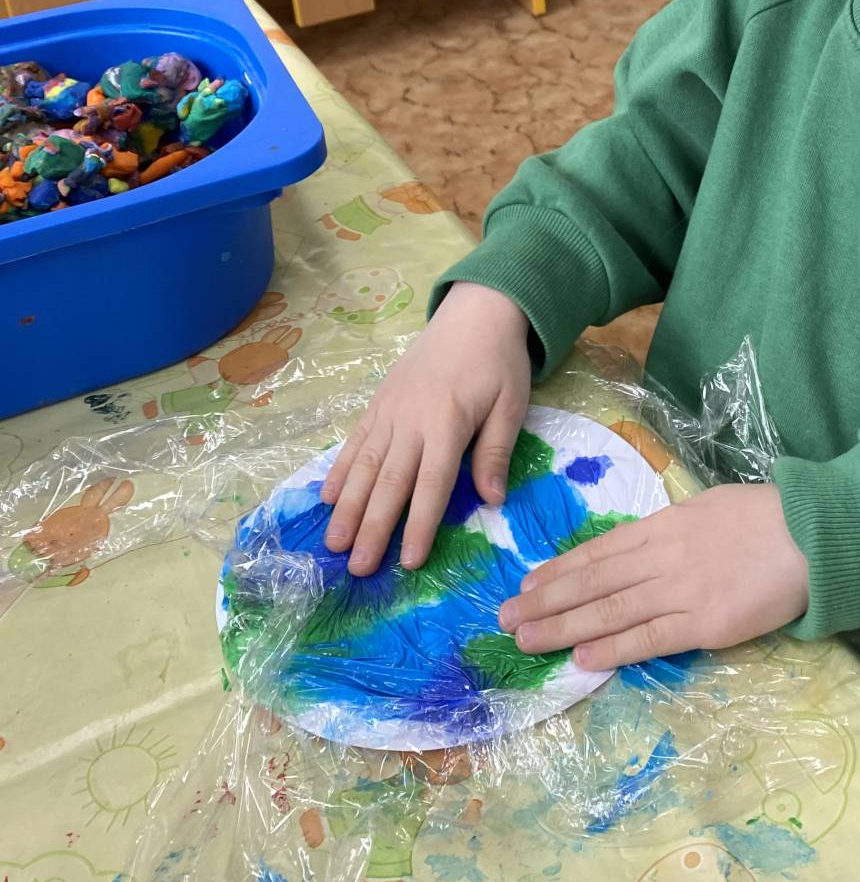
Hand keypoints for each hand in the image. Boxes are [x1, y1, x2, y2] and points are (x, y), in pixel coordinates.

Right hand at [321, 283, 530, 575]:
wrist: (474, 313)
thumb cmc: (498, 362)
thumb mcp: (511, 404)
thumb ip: (496, 450)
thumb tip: (492, 500)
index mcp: (448, 423)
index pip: (432, 484)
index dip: (420, 524)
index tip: (409, 561)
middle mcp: (411, 420)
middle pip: (389, 482)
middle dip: (373, 527)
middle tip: (357, 568)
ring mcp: (389, 411)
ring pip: (364, 465)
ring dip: (348, 507)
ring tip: (334, 543)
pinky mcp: (378, 402)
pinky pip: (355, 441)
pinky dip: (339, 470)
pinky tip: (327, 498)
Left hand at [497, 483, 808, 669]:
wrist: (813, 533)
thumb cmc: (768, 517)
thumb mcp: (710, 507)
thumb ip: (673, 529)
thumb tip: (642, 547)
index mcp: (666, 524)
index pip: (600, 550)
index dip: (560, 568)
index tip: (527, 582)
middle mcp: (663, 556)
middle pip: (593, 581)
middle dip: (545, 600)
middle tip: (504, 617)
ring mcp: (682, 591)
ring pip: (609, 610)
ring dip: (563, 627)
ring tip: (525, 638)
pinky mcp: (705, 623)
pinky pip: (649, 638)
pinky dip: (612, 649)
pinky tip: (581, 658)